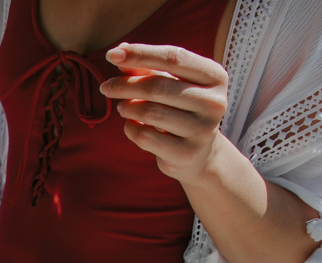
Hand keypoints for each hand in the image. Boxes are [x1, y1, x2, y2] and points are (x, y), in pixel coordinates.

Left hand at [99, 42, 228, 185]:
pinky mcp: (186, 154)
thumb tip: (120, 49)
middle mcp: (214, 102)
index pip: (174, 57)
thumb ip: (146, 67)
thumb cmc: (180, 109)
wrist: (198, 153)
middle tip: (106, 87)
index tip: (111, 54)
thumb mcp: (170, 83)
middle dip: (125, 85)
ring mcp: (202, 130)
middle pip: (157, 86)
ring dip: (127, 107)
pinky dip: (130, 128)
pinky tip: (132, 125)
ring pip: (149, 112)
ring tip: (122, 107)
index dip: (140, 53)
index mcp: (215, 76)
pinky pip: (145, 136)